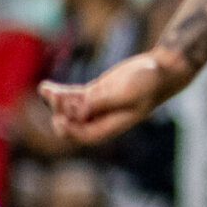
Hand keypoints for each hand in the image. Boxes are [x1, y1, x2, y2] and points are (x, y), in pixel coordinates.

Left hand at [39, 51, 185, 146]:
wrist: (160, 70)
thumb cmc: (149, 83)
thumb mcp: (127, 92)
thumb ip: (103, 102)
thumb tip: (79, 112)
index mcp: (113, 125)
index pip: (85, 136)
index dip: (70, 131)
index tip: (59, 118)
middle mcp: (103, 118)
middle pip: (73, 124)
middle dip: (61, 113)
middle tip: (55, 97)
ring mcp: (97, 105)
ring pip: (70, 109)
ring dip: (56, 102)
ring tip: (47, 89)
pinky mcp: (95, 93)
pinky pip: (72, 96)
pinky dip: (59, 92)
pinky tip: (46, 86)